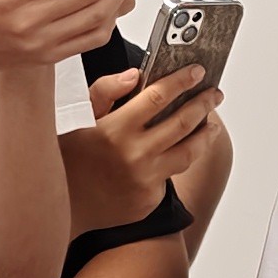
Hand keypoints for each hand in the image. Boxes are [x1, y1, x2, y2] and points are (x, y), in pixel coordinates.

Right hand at [73, 61, 219, 227]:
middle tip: (214, 94)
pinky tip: (175, 151)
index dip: (182, 81)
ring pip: (189, 153)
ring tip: (211, 124)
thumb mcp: (78, 117)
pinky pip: (170, 175)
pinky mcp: (149, 199)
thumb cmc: (70, 157)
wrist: (63, 206)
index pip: (159, 97)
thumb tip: (134, 75)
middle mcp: (134, 155)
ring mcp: (145, 180)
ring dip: (205, 135)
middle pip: (183, 123)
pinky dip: (174, 160)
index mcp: (115, 129)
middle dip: (204, 104)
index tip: (196, 71)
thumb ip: (105, 91)